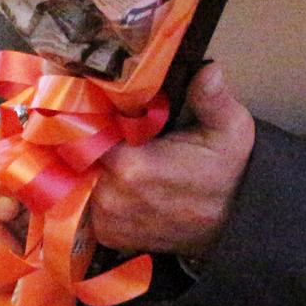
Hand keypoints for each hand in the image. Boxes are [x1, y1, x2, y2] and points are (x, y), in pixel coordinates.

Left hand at [89, 64, 253, 259]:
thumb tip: (209, 70)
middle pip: (73, 156)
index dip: (81, 113)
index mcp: (133, 166)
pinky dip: (90, 187)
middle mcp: (112, 197)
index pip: (82, 133)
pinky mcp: (108, 235)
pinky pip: (83, 204)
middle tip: (95, 117)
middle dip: (79, 136)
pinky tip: (107, 171)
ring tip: (100, 143)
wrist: (232, 219)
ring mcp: (107, 221)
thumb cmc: (227, 170)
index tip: (89, 99)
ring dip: (82, 162)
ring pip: (75, 180)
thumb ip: (213, 98)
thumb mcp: (230, 128)